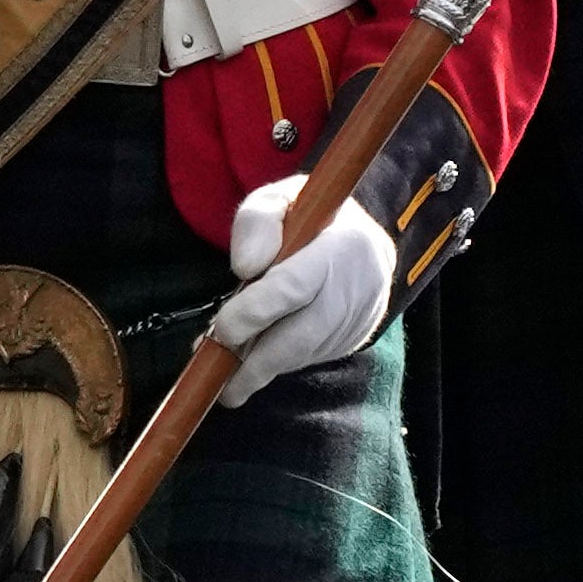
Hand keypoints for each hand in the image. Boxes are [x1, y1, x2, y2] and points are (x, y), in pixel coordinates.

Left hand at [206, 178, 399, 377]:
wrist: (358, 242)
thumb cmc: (308, 220)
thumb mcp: (278, 201)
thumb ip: (257, 223)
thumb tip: (245, 267)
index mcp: (343, 242)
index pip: (295, 286)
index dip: (256, 311)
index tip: (224, 330)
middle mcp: (360, 284)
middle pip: (304, 335)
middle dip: (258, 361)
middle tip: (220, 379)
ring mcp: (362, 317)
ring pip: (305, 354)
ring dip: (264, 366)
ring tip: (228, 368)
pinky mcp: (355, 338)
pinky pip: (312, 358)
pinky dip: (280, 362)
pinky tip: (257, 355)